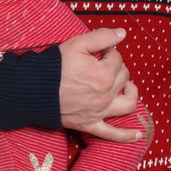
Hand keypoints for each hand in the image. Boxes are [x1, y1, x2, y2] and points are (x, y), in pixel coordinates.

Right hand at [57, 27, 141, 142]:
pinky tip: (138, 135)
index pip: (117, 58)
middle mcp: (106, 95)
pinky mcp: (90, 124)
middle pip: (123, 77)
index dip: (108, 51)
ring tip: (127, 87)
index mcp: (105, 74)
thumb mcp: (76, 43)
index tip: (97, 51)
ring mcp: (99, 111)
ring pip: (128, 104)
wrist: (31, 90)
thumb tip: (122, 34)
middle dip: (116, 67)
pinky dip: (126, 136)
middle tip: (102, 63)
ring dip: (131, 94)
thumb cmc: (53, 66)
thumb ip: (102, 37)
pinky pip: (112, 134)